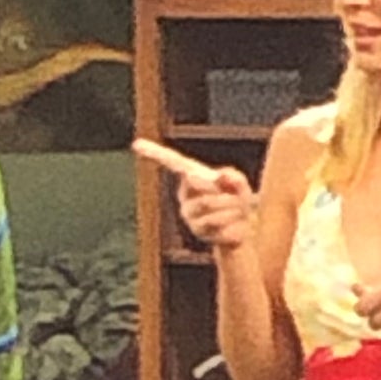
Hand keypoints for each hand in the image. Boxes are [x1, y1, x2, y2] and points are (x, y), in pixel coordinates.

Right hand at [132, 138, 257, 253]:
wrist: (243, 228)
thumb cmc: (237, 200)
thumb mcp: (240, 184)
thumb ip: (233, 177)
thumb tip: (220, 178)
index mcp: (192, 180)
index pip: (173, 164)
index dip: (155, 153)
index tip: (137, 144)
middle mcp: (185, 199)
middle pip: (206, 199)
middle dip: (230, 200)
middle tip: (239, 201)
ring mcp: (190, 218)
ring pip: (216, 215)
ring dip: (235, 212)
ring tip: (238, 213)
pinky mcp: (200, 235)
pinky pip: (221, 229)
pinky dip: (235, 226)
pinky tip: (234, 226)